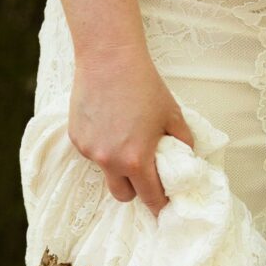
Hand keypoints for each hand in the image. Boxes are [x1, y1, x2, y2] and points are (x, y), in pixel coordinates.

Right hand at [68, 42, 194, 215]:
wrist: (108, 58)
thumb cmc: (144, 85)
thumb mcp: (172, 113)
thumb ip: (183, 141)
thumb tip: (187, 158)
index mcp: (136, 160)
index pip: (150, 197)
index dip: (160, 204)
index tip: (164, 206)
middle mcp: (110, 162)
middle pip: (123, 196)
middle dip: (135, 191)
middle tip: (144, 173)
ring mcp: (90, 152)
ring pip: (106, 173)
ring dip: (117, 167)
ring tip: (125, 138)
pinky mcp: (77, 140)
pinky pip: (93, 154)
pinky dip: (102, 147)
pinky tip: (108, 123)